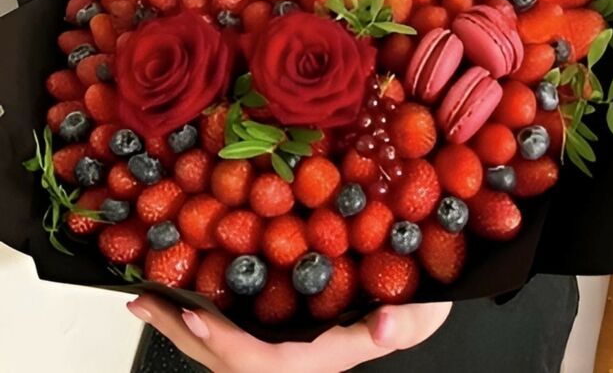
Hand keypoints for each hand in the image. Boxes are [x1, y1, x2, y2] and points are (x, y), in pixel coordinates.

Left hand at [126, 295, 451, 371]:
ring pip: (221, 352)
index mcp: (316, 360)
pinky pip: (231, 337)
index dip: (223, 343)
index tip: (193, 311)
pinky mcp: (278, 340)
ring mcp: (282, 353)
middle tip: (143, 300)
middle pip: (224, 361)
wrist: (412, 311)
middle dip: (180, 333)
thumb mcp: (422, 311)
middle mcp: (291, 362)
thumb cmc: (414, 309)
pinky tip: (185, 297)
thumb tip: (386, 325)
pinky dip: (201, 320)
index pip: (260, 363)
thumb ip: (406, 322)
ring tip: (148, 298)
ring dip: (181, 326)